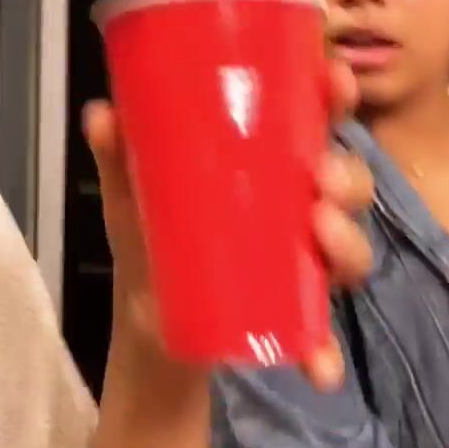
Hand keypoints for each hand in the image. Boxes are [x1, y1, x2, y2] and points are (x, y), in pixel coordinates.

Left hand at [83, 59, 372, 390]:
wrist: (145, 327)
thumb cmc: (148, 238)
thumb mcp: (131, 196)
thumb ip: (118, 157)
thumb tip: (100, 113)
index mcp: (264, 162)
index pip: (313, 117)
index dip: (333, 94)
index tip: (333, 80)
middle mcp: (295, 206)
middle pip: (345, 181)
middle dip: (346, 178)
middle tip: (322, 182)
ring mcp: (302, 263)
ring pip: (349, 247)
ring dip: (347, 245)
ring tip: (320, 239)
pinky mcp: (297, 317)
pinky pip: (325, 332)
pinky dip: (326, 350)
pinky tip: (321, 366)